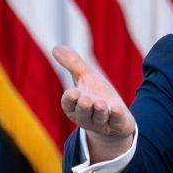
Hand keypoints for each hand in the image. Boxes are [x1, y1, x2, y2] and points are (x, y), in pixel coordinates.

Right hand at [52, 45, 135, 161]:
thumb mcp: (86, 77)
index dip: (70, 99)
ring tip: (100, 104)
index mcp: (74, 106)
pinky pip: (116, 122)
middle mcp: (86, 117)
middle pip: (82, 113)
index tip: (73, 93)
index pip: (68, 104)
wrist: (116, 115)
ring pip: (99, 119)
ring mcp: (102, 123)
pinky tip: (117, 109)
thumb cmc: (96, 94)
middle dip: (83, 107)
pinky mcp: (117, 125)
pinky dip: (116, 116)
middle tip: (85, 100)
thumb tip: (55, 47)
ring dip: (99, 111)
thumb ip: (72, 64)